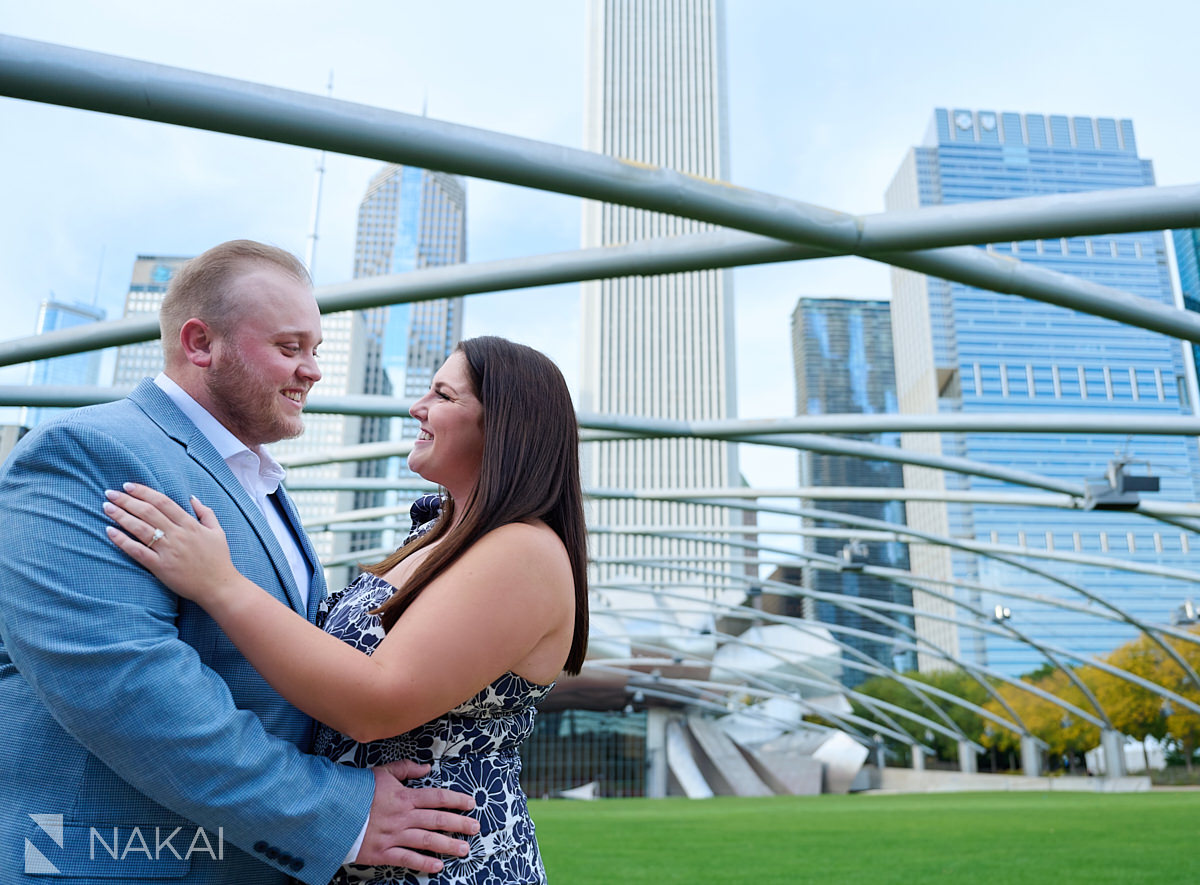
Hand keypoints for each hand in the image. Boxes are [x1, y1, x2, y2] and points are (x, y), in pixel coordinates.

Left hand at [104, 483, 239, 603]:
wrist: (218, 587)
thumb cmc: (218, 560)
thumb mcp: (217, 532)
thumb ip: (205, 513)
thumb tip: (192, 498)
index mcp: (190, 524)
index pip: (163, 502)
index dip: (144, 492)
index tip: (128, 486)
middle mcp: (178, 535)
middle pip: (148, 512)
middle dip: (126, 500)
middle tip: (110, 493)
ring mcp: (168, 551)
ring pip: (140, 528)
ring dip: (121, 516)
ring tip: (106, 507)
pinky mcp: (160, 567)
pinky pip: (137, 551)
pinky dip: (122, 540)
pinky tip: (109, 531)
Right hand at [356, 760, 478, 872]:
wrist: (330, 810)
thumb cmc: (356, 790)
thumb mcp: (381, 772)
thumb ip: (405, 769)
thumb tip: (426, 768)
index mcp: (404, 796)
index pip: (437, 797)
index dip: (456, 800)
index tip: (470, 803)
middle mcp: (403, 817)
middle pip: (437, 820)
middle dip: (459, 824)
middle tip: (476, 828)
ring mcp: (393, 836)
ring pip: (427, 841)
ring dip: (448, 845)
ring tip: (464, 849)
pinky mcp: (382, 852)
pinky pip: (407, 859)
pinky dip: (423, 863)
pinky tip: (438, 866)